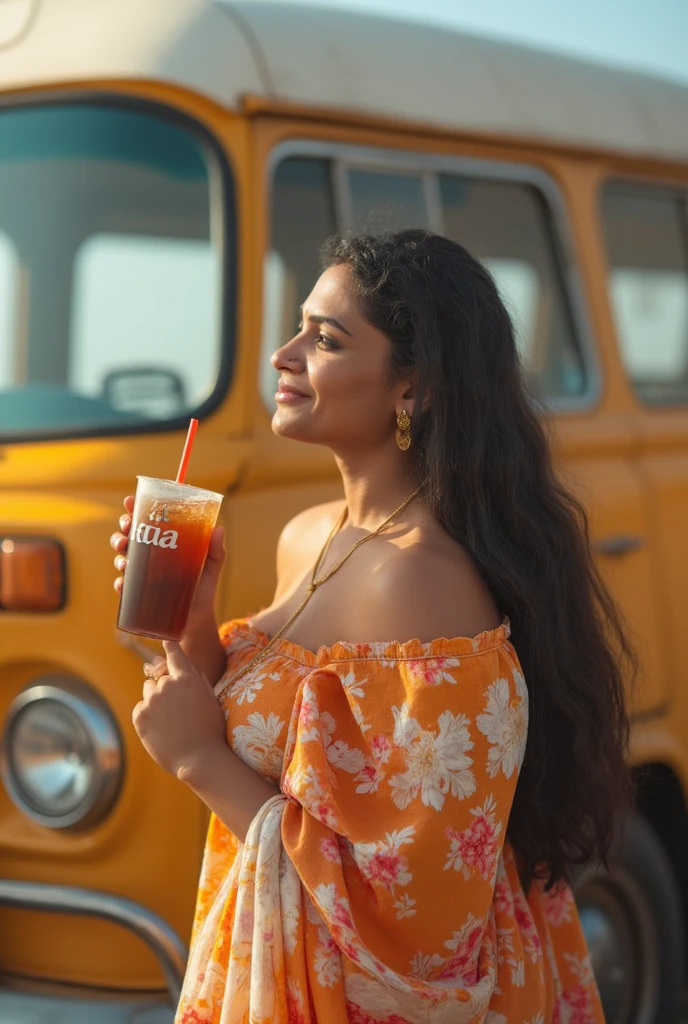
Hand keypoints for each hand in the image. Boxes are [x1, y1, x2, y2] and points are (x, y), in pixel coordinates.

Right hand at [111, 495, 225, 627]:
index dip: (135, 509)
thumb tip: (219, 529)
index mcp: (164, 545)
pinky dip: (121, 584)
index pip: (147, 522)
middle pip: (129, 536)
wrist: (196, 623)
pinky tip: (123, 583)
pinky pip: (124, 588)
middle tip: (127, 528)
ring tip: (126, 556)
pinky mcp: (137, 596)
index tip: (130, 501)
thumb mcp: (211, 568)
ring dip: (119, 553)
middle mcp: (149, 558)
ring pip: (122, 558)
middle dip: (123, 529)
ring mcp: (141, 577)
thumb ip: (216, 551)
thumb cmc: (203, 591)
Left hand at [132, 640, 227, 778]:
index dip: (169, 646)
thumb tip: (190, 669)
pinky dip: (147, 715)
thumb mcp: (211, 700)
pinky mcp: (139, 716)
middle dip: (166, 687)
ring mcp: (151, 700)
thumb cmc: (210, 730)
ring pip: (148, 691)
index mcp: (186, 678)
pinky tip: (161, 729)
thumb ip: (199, 681)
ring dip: (155, 700)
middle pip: (159, 677)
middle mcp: (167, 685)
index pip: (173, 653)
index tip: (166, 641)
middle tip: (177, 709)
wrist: (198, 759)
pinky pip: (141, 708)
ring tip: (169, 721)